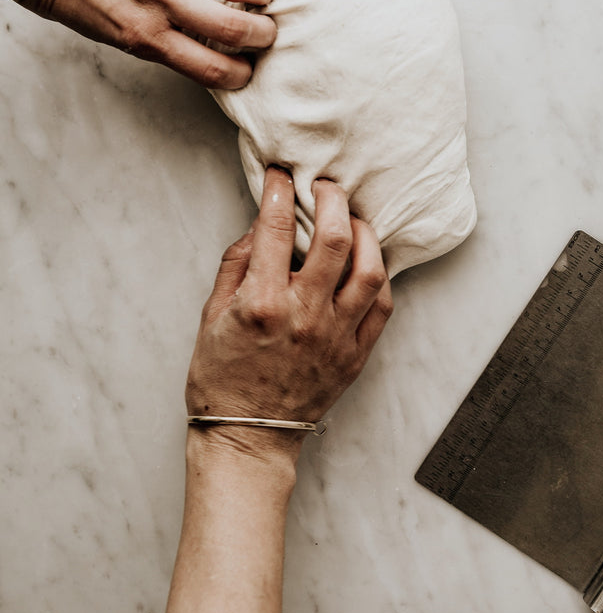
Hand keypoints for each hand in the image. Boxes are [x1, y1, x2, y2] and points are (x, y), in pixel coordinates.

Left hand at [2, 0, 275, 87]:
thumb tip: (193, 41)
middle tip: (266, 27)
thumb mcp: (106, 30)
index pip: (212, 68)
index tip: (249, 66)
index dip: (241, 73)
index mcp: (145, 36)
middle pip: (236, 28)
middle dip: (263, 33)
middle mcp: (160, 1)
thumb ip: (151, 36)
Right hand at [186, 166, 393, 458]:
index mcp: (262, 302)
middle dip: (332, 199)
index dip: (280, 190)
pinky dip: (378, 276)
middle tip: (326, 187)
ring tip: (353, 221)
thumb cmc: (222, 379)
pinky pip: (382, 305)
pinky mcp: (356, 355)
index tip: (281, 175)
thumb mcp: (210, 317)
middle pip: (334, 238)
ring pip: (369, 268)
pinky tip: (367, 263)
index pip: (275, 226)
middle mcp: (304, 314)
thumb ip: (235, 266)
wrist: (248, 437)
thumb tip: (258, 226)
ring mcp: (336, 335)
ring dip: (365, 234)